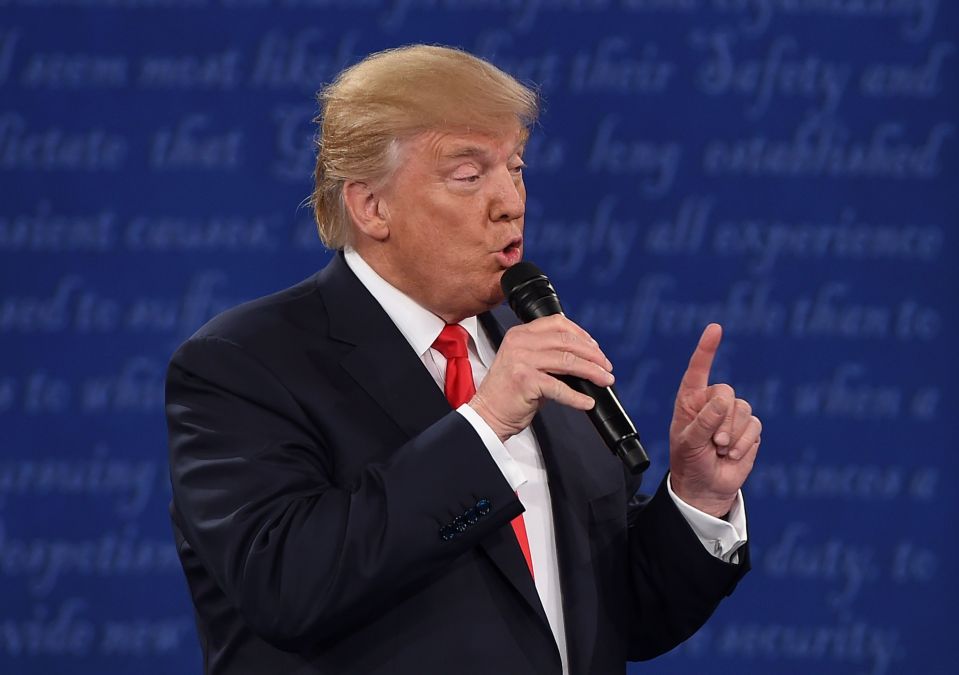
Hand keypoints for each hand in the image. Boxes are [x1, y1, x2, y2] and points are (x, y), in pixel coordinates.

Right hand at [469, 315, 614, 441]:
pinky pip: (560, 387)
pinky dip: (577, 397)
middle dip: (593, 355)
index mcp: (520, 334)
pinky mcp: (526, 380)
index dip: (581, 334)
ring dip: (592, 372)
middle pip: (567, 341)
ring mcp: (521, 360)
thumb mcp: (526, 363)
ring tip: (604, 381)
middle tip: (606, 367)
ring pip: (568, 361)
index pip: (557, 323)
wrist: (487, 414)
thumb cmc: (508, 393)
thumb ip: (548, 354)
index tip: (596, 348)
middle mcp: (519, 343)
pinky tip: (587, 402)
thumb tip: (584, 357)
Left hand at [669, 324, 761, 517]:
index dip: (707, 349)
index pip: (698, 369)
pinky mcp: (749, 428)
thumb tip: (724, 401)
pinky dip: (743, 444)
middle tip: (712, 442)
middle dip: (720, 420)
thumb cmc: (689, 461)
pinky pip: (754, 426)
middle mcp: (712, 402)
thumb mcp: (688, 442)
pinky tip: (731, 455)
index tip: (715, 328)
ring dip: (731, 435)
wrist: (706, 486)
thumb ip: (703, 421)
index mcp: (690, 399)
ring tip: (719, 450)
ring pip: (742, 410)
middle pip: (726, 393)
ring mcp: (732, 414)